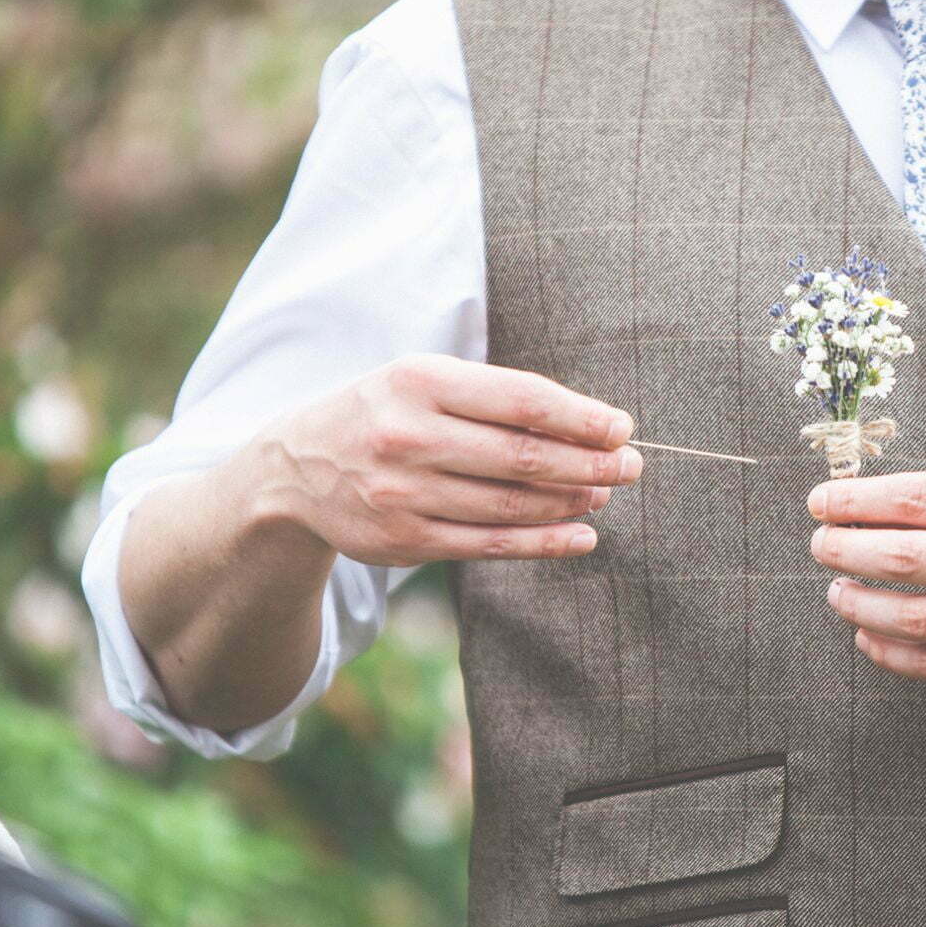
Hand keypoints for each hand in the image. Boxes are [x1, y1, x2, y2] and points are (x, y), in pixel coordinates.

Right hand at [245, 354, 639, 566]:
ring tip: (604, 494)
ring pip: (511, 504)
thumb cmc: (383, 415)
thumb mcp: (422, 382)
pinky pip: (490, 545)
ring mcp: (404, 493)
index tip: (622, 428)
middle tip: (631, 466)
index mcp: (418, 381)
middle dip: (588, 463)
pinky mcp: (405, 541)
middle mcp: (408, 437)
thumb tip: (589, 426)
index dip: (580, 417)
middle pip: (522, 456)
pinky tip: (580, 536)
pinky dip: (544, 543)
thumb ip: (494, 398)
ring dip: (571, 502)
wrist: (294, 471)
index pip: (520, 400)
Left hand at [808, 466, 925, 688]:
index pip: (917, 501)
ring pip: (914, 619)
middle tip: (821, 545)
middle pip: (906, 560)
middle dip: (846, 552)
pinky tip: (868, 634)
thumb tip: (875, 505)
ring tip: (837, 591)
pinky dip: (891, 653)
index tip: (821, 503)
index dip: (856, 503)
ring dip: (859, 605)